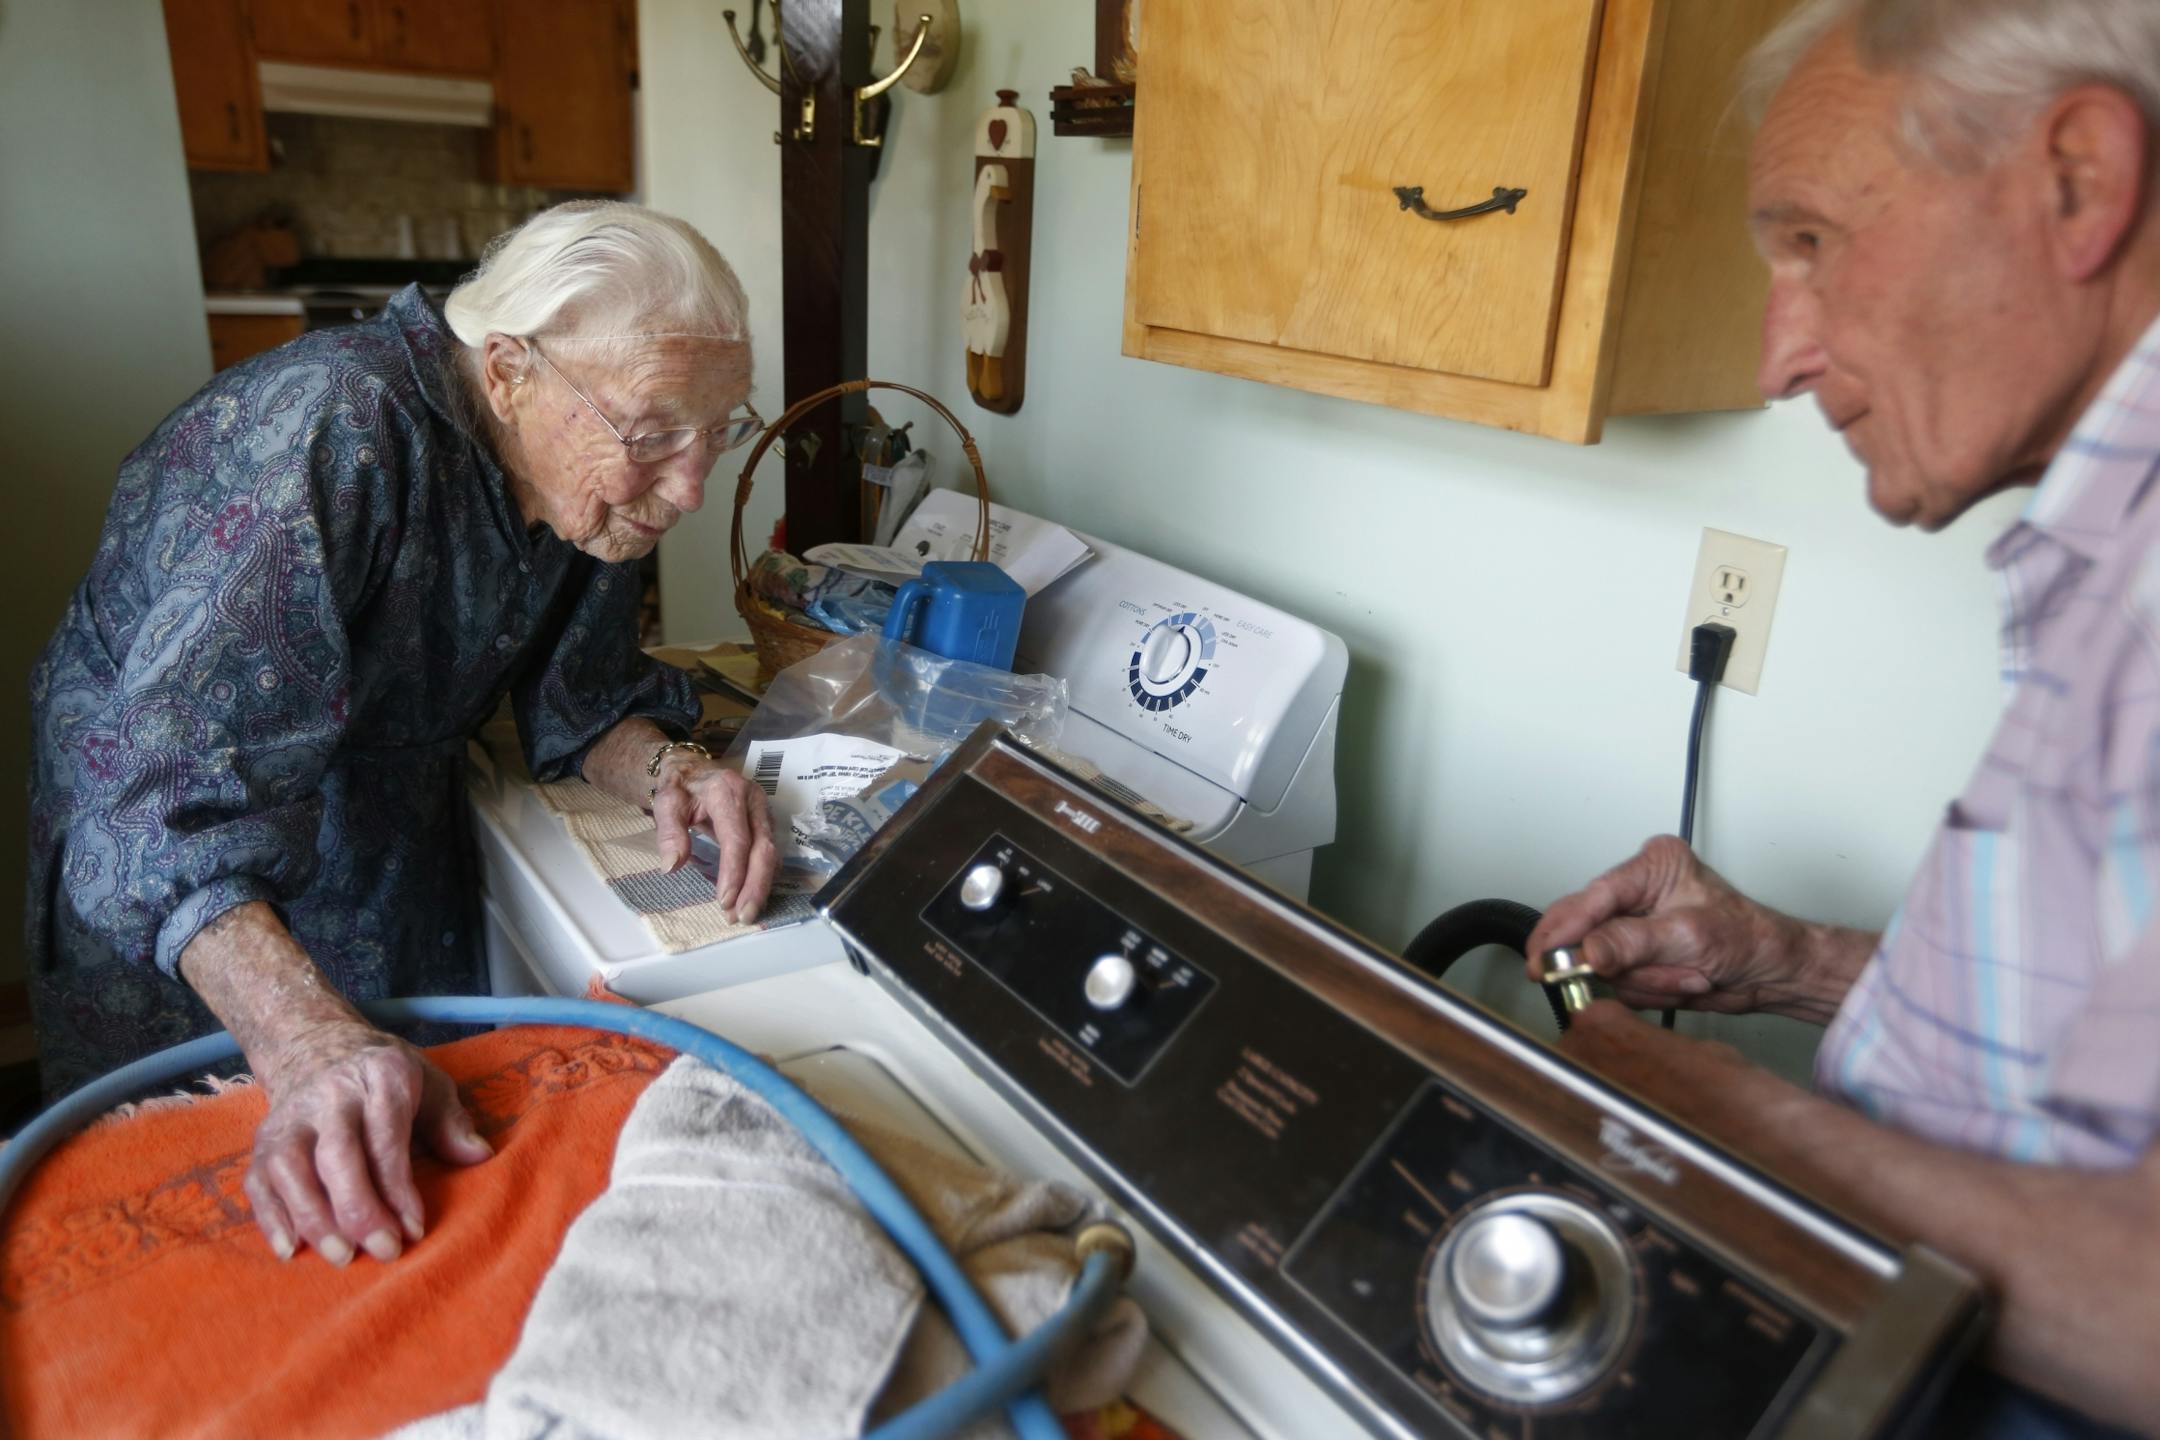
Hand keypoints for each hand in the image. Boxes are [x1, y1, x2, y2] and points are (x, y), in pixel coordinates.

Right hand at [244, 1016, 491, 1264]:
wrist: (316, 1045)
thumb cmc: (383, 1076)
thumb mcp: (428, 1082)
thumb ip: (450, 1120)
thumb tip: (478, 1155)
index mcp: (380, 1076)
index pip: (386, 1138)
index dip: (397, 1188)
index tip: (413, 1230)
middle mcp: (330, 1095)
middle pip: (336, 1154)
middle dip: (358, 1208)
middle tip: (381, 1250)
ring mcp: (290, 1118)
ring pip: (289, 1167)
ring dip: (311, 1216)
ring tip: (341, 1255)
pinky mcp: (262, 1140)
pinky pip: (258, 1179)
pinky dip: (270, 1216)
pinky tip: (290, 1250)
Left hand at [651, 754, 777, 922]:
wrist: (692, 769)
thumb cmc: (680, 787)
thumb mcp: (666, 803)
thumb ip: (669, 832)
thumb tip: (672, 866)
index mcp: (728, 792)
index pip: (737, 838)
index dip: (734, 871)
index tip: (724, 901)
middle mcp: (753, 800)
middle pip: (762, 849)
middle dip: (754, 886)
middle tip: (742, 917)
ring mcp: (764, 812)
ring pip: (771, 854)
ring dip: (760, 887)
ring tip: (745, 914)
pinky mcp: (767, 823)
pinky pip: (770, 855)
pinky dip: (762, 879)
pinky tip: (750, 898)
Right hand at [1525, 835, 1838, 1018]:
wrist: (1775, 973)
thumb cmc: (1750, 939)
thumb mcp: (1688, 938)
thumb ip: (1631, 944)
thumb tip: (1584, 952)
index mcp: (1651, 865)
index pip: (1592, 897)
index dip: (1564, 931)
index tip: (1544, 959)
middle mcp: (1637, 890)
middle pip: (1587, 928)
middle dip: (1612, 961)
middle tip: (1605, 979)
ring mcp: (1635, 925)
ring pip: (1602, 961)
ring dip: (1641, 980)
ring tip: (1685, 977)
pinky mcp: (1636, 953)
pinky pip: (1618, 980)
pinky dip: (1647, 990)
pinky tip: (1680, 983)